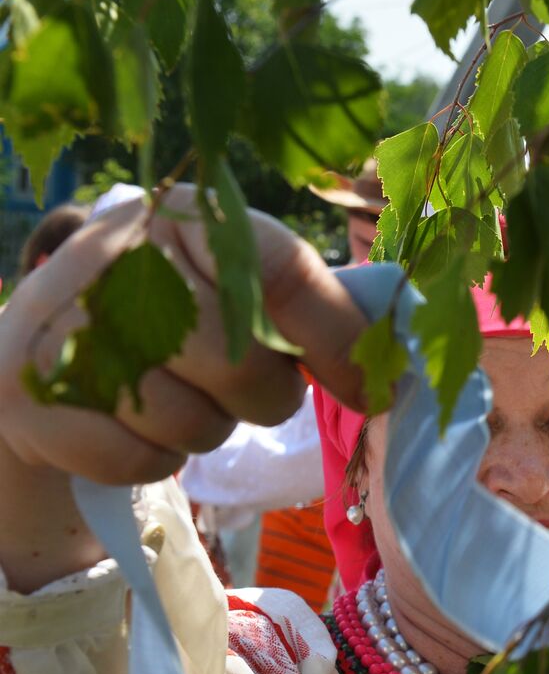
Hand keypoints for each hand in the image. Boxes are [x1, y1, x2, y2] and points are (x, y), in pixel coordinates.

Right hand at [0, 185, 366, 589]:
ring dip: (203, 429)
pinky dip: (152, 458)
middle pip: (236, 359)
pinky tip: (136, 425)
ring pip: (187, 418)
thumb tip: (387, 373)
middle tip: (241, 388)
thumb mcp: (248, 296)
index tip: (366, 389)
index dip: (334, 339)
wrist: (47, 358)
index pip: (281, 271)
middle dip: (259, 395)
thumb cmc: (178, 321)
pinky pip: (136, 457)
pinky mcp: (24, 391)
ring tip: (184, 400)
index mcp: (184, 214)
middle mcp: (113, 251)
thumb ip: (322, 316)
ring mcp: (58, 320)